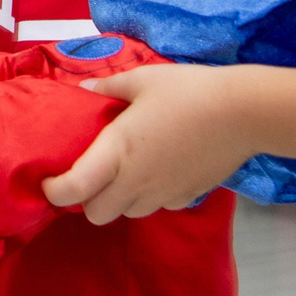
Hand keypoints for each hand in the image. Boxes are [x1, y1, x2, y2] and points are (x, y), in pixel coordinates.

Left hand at [42, 63, 258, 222]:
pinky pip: (159, 206)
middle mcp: (135, 181)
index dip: (55, 192)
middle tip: (91, 176)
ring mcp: (162, 194)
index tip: (51, 181)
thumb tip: (84, 89)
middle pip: (97, 215)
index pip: (74, 190)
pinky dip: (151, 195)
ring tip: (127, 171)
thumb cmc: (188, 91)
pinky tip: (161, 169)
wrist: (243, 113)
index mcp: (117, 152)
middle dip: (88, 201)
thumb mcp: (144, 80)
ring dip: (120, 200)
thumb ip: (109, 88)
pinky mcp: (187, 198)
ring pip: (128, 214)